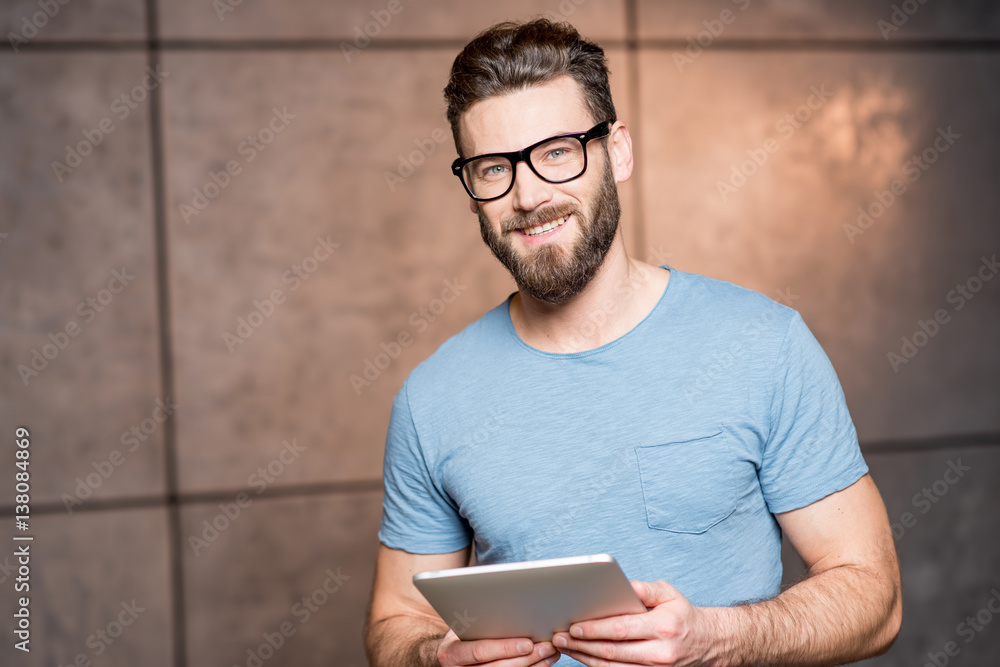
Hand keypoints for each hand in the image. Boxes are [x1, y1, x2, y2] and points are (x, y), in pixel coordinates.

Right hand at [437, 629, 560, 666]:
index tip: (527, 642)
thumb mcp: (461, 622)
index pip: (480, 652)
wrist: (450, 652)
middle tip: (546, 646)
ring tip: (551, 651)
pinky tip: (546, 660)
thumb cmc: (458, 629)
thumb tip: (507, 602)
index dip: (505, 648)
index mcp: (451, 654)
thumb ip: (478, 618)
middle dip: (525, 657)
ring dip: (534, 664)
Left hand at [550, 580, 719, 665]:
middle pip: (613, 651)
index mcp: (663, 627)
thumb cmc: (682, 614)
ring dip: (586, 658)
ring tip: (566, 648)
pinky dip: (599, 666)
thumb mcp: (669, 594)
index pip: (622, 629)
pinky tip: (584, 656)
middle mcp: (660, 652)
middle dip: (583, 645)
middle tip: (560, 637)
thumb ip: (646, 589)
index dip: (595, 629)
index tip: (573, 626)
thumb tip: (624, 585)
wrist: (707, 642)